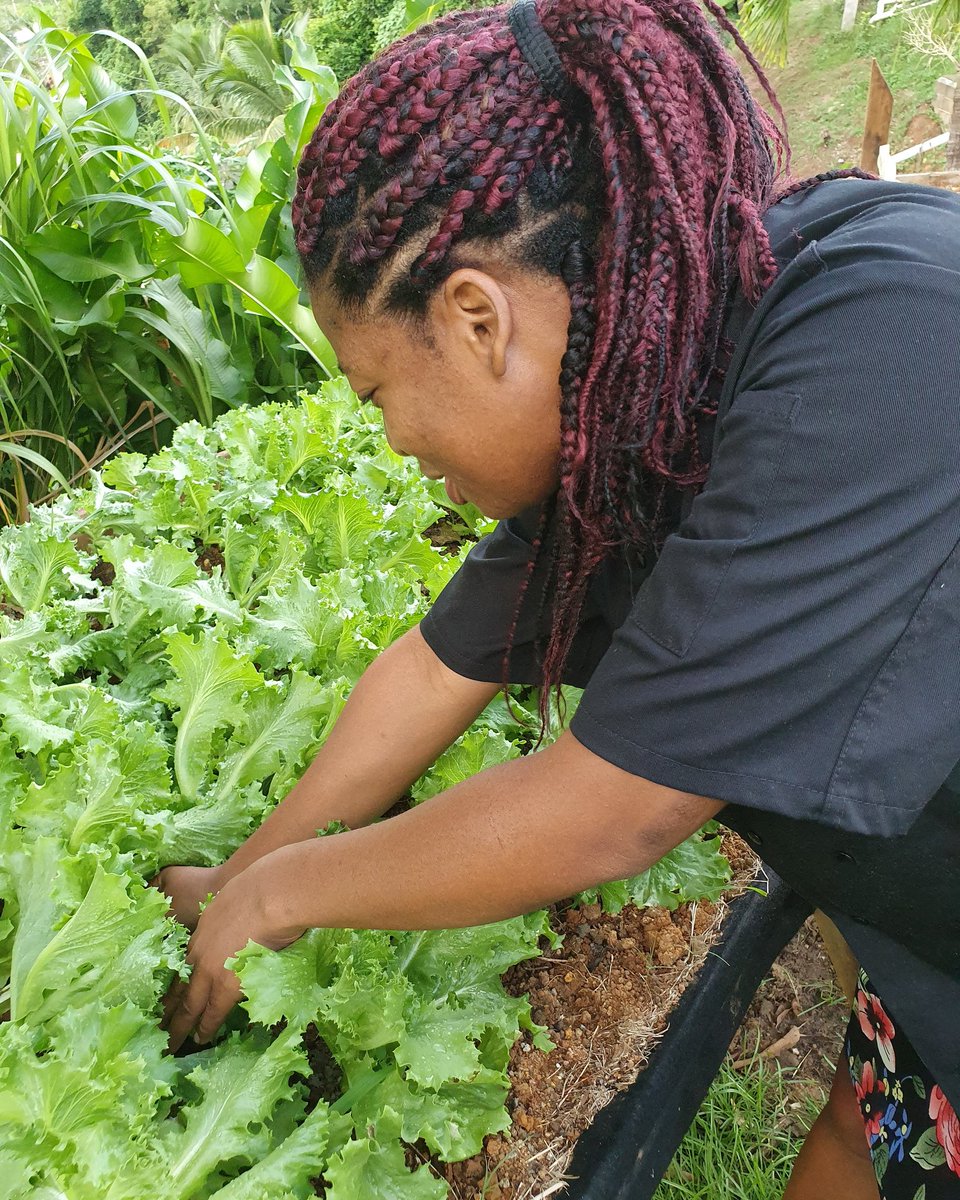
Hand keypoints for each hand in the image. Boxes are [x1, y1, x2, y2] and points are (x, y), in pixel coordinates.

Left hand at [161, 865, 304, 1050]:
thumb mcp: (238, 899)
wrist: (270, 894)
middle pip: (178, 988)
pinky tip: (199, 1039)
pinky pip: (212, 1013)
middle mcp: (199, 953)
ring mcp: (210, 970)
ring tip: (170, 1042)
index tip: (167, 997)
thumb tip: (244, 924)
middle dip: (166, 1009)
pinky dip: (205, 1028)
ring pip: (188, 1005)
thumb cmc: (264, 889)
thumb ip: (235, 915)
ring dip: (178, 1025)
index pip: (184, 965)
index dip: (176, 982)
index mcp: (203, 931)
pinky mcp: (226, 985)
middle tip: (155, 1027)